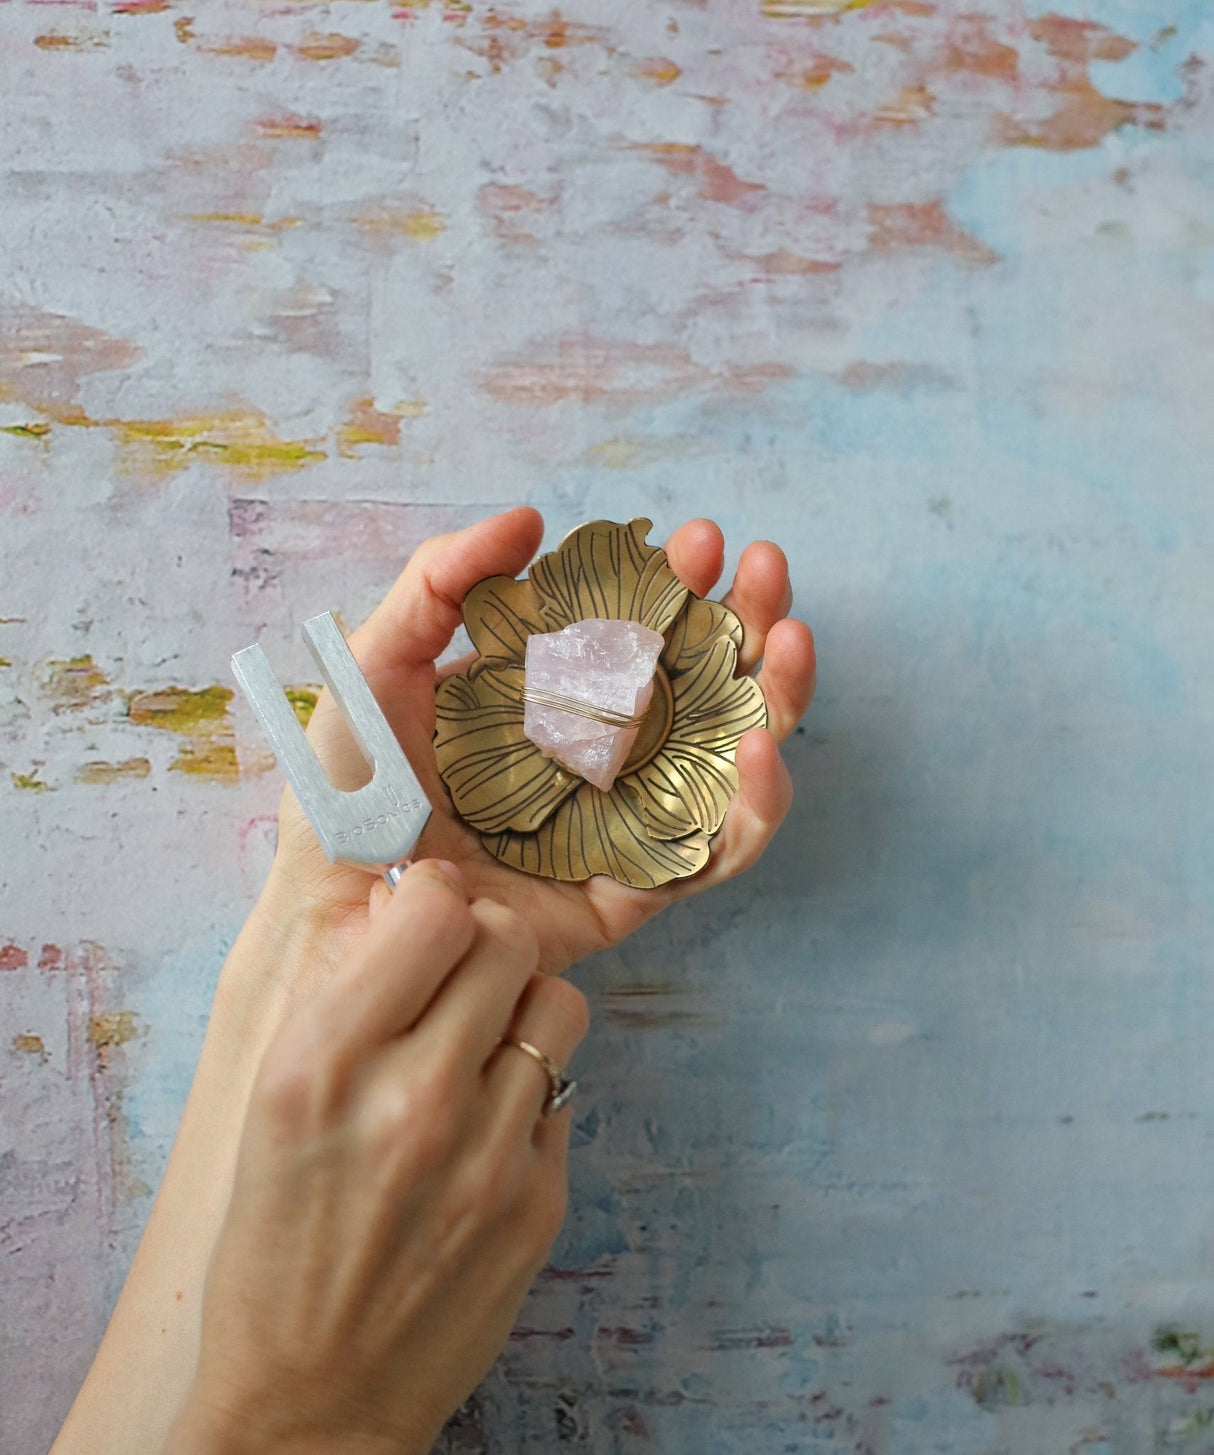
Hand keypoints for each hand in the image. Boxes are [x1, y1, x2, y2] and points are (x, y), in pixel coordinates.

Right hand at [169, 860, 587, 1454]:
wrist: (311, 1397)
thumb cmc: (274, 1244)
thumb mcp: (271, 1105)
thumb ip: (344, 996)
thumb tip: (411, 901)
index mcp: (323, 1066)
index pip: (433, 912)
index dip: (436, 900)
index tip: (428, 914)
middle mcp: (413, 1100)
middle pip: (506, 942)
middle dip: (485, 943)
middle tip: (460, 975)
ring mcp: (488, 1154)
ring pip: (556, 1004)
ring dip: (521, 1011)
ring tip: (481, 1049)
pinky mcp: (539, 1200)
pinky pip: (562, 1091)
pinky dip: (529, 1094)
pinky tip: (484, 1132)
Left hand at [267, 508, 815, 978]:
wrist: (337, 900)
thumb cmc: (355, 782)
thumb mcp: (384, 660)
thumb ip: (442, 579)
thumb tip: (531, 520)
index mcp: (558, 698)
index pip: (642, 632)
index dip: (681, 584)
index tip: (698, 541)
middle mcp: (607, 755)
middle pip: (705, 683)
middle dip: (747, 619)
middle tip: (762, 568)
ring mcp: (630, 821)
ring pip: (733, 757)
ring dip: (778, 694)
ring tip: (788, 637)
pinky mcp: (637, 891)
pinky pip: (718, 852)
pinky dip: (756, 803)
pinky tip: (761, 748)